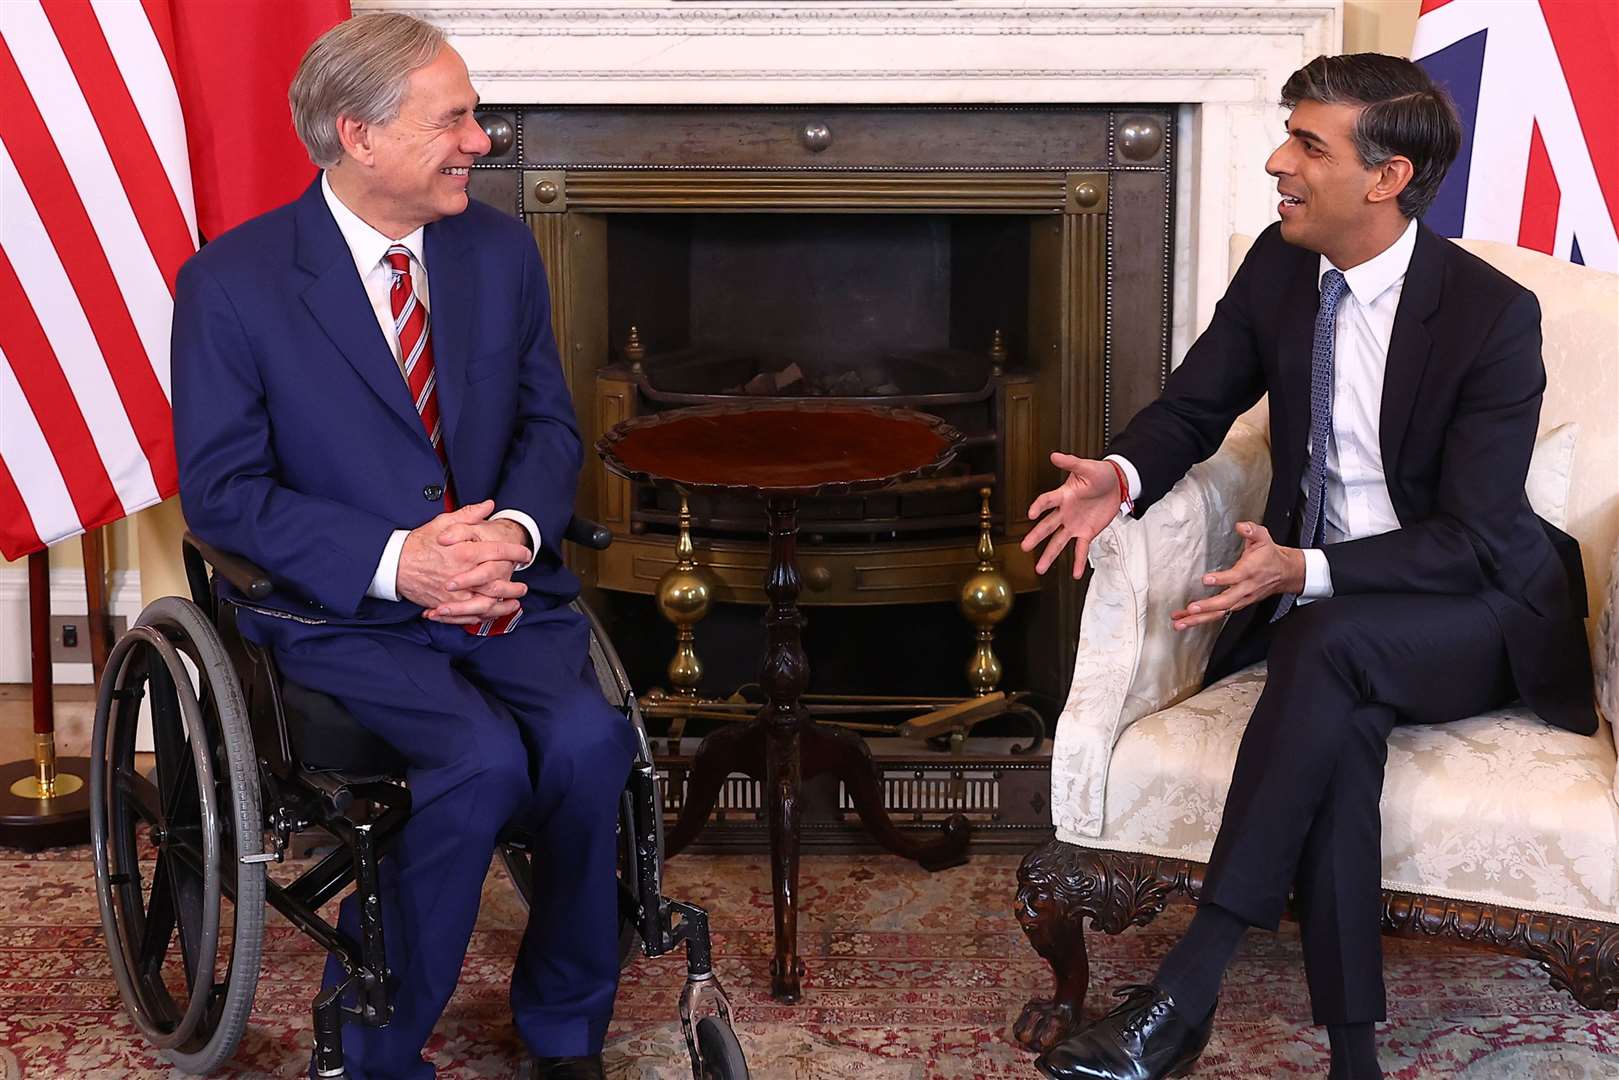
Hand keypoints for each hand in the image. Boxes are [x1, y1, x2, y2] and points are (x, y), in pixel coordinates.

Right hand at [396, 501, 531, 621]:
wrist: (394, 564)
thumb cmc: (419, 542)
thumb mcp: (443, 522)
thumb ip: (469, 514)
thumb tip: (489, 505)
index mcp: (464, 552)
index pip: (498, 552)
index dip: (515, 552)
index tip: (525, 553)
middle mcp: (462, 574)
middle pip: (496, 582)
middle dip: (514, 584)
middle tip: (524, 584)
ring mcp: (454, 593)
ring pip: (486, 603)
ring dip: (504, 604)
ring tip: (515, 602)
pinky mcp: (446, 606)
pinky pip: (469, 614)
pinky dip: (483, 615)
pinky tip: (493, 612)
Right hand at [1020, 453, 1125, 577]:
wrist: (1117, 484)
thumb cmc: (1100, 474)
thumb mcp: (1087, 466)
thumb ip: (1071, 463)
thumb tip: (1054, 455)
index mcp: (1064, 495)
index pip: (1047, 501)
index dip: (1039, 506)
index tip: (1030, 514)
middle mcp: (1065, 512)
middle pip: (1048, 526)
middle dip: (1036, 537)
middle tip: (1024, 547)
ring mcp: (1075, 524)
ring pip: (1059, 542)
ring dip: (1049, 555)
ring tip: (1040, 569)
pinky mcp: (1087, 532)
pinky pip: (1081, 549)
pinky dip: (1078, 562)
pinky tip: (1075, 573)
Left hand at [1170, 521, 1304, 629]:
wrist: (1285, 573)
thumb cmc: (1270, 556)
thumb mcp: (1263, 538)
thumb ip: (1252, 531)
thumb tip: (1241, 526)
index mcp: (1250, 571)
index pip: (1236, 577)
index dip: (1222, 579)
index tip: (1206, 579)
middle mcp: (1245, 589)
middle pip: (1227, 601)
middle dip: (1208, 606)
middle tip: (1191, 608)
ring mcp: (1241, 599)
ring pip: (1220, 612)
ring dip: (1200, 618)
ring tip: (1181, 622)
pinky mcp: (1237, 604)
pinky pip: (1219, 614)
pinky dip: (1202, 618)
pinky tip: (1186, 619)